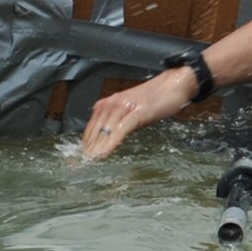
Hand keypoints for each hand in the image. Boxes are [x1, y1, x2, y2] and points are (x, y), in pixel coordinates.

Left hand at [79, 66, 197, 158]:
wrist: (173, 84)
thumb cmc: (155, 98)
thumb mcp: (130, 110)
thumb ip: (118, 121)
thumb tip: (108, 138)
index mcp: (107, 104)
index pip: (89, 129)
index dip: (84, 146)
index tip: (78, 160)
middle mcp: (110, 104)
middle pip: (93, 132)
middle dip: (86, 151)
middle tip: (78, 166)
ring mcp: (122, 107)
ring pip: (103, 132)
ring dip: (95, 150)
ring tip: (88, 164)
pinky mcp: (135, 112)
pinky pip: (118, 131)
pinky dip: (110, 143)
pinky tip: (104, 154)